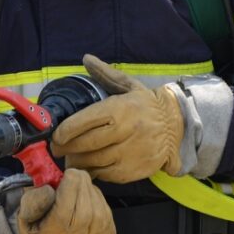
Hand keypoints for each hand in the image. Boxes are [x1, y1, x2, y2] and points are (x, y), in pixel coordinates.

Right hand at [17, 169, 115, 233]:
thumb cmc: (40, 227)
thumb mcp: (25, 215)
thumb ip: (33, 200)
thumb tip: (49, 188)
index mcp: (56, 230)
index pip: (69, 197)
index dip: (69, 180)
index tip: (67, 174)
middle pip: (86, 196)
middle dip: (80, 180)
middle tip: (73, 177)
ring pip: (98, 200)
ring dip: (89, 190)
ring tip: (78, 191)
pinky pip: (107, 208)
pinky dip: (98, 200)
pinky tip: (87, 203)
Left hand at [50, 54, 183, 182]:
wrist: (177, 128)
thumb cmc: (147, 106)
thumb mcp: (129, 85)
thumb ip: (106, 74)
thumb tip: (86, 58)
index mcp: (120, 108)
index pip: (85, 121)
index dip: (65, 130)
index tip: (56, 134)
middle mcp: (125, 131)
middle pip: (85, 144)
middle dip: (66, 148)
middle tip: (57, 148)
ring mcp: (129, 153)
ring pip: (93, 162)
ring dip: (77, 161)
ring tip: (70, 157)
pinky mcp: (132, 171)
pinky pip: (104, 175)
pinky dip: (93, 171)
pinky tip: (89, 165)